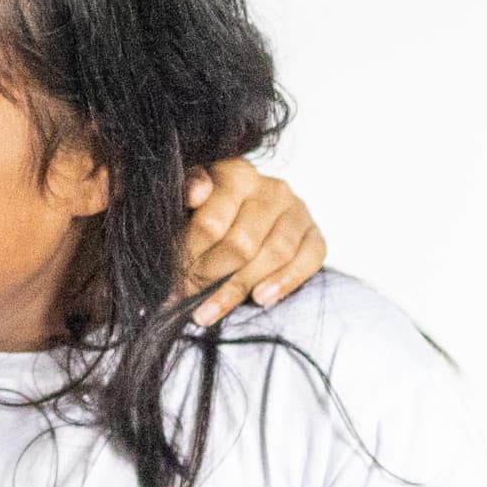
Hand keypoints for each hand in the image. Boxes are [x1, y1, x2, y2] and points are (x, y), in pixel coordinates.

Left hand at [180, 159, 325, 326]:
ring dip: (238, 289)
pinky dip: (285, 282)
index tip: (171, 280)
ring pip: (273, 255)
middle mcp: (271, 188)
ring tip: (208, 312)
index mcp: (235, 174)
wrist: (239, 218)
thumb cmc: (204, 212)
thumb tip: (195, 194)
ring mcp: (297, 211)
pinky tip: (260, 299)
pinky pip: (309, 260)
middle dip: (209, 277)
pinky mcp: (315, 234)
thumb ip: (184, 191)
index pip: (210, 224)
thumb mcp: (184, 199)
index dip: (189, 257)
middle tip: (186, 298)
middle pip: (241, 244)